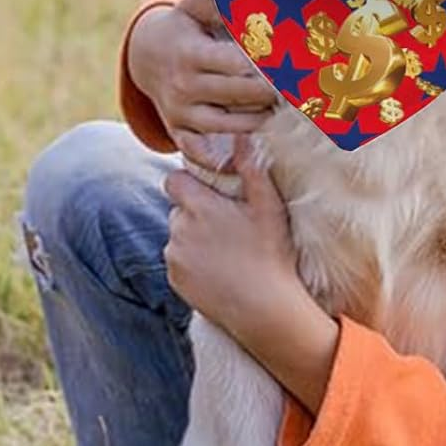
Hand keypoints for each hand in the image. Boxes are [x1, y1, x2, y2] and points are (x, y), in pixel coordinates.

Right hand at [129, 0, 275, 169]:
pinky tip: (248, 156)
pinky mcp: (179, 133)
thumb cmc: (184, 28)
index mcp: (191, 54)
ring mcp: (181, 113)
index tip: (291, 63)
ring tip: (282, 110)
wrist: (146, 58)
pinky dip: (221, 159)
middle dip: (270, 92)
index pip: (237, 65)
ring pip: (228, 126)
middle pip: (239, 95)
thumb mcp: (194, 7)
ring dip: (260, 121)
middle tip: (298, 88)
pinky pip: (200, 153)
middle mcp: (184, 86)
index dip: (267, 65)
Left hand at [163, 143, 338, 411]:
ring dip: (193, 237)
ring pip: (177, 236)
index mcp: (199, 207)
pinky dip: (192, 262)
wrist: (264, 309)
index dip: (190, 183)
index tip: (211, 192)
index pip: (174, 180)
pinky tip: (219, 269)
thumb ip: (251, 169)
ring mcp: (174, 257)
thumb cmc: (271, 254)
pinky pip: (178, 261)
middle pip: (178, 209)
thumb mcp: (268, 207)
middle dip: (195, 212)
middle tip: (227, 224)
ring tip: (226, 251)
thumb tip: (240, 136)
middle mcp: (179, 230)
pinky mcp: (175, 281)